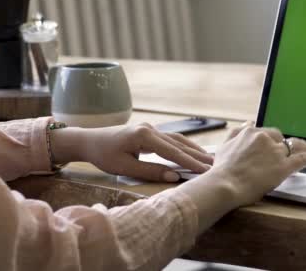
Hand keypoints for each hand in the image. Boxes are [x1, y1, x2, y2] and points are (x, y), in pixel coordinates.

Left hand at [50, 123, 212, 181]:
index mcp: (145, 136)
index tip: (205, 171)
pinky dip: (184, 146)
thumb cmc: (104, 156)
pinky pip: (171, 139)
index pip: (173, 152)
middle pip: (179, 143)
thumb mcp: (125, 168)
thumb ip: (150, 171)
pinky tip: (194, 152)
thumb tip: (174, 176)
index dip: (190, 162)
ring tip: (210, 159)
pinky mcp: (150, 132)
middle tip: (216, 165)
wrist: (89, 141)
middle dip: (198, 156)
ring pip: (177, 139)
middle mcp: (151, 129)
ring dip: (194, 150)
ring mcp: (151, 128)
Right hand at [210, 125, 305, 205]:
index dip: (271, 142)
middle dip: (284, 146)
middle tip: (286, 154)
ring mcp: (275, 152)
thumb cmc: (221, 169)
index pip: (267, 134)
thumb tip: (248, 122)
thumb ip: (237, 132)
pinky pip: (302, 158)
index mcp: (251, 133)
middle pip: (280, 139)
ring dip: (303, 146)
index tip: (273, 148)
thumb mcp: (224, 145)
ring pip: (293, 146)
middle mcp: (265, 139)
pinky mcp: (283, 167)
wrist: (225, 184)